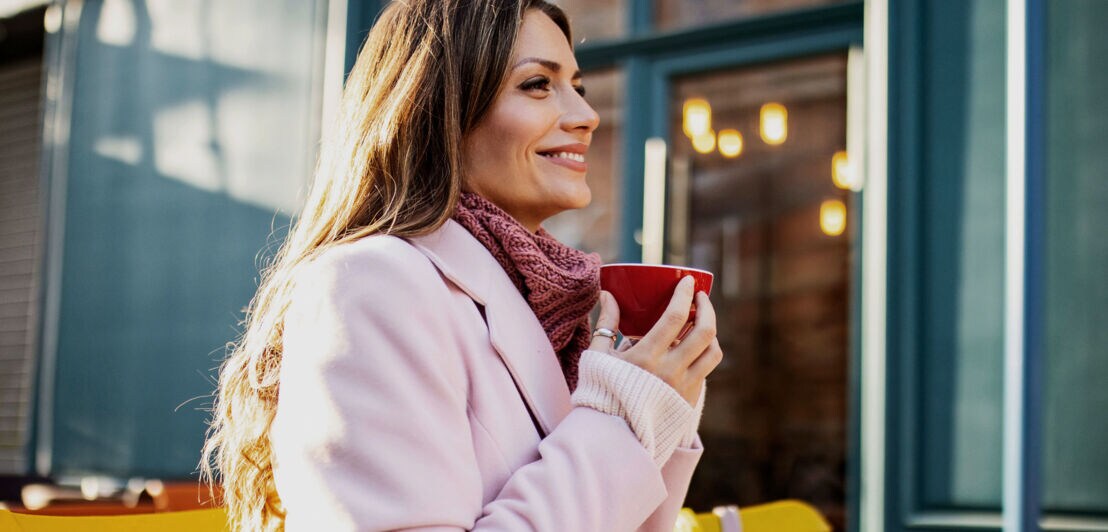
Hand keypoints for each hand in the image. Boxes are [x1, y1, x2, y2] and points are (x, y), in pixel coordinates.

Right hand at [589, 276, 722, 405]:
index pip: (676, 317)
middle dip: (707, 308)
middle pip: (705, 332)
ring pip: (713, 352)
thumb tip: (608, 295)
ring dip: (711, 332)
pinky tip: (692, 348)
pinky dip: (703, 354)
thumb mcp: (597, 356)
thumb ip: (606, 323)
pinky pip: (705, 371)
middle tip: (701, 297)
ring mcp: (683, 388)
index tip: (689, 281)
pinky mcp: (689, 400)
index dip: (686, 295)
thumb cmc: (600, 391)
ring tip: (701, 322)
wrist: (612, 436)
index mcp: (646, 357)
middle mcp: (670, 372)